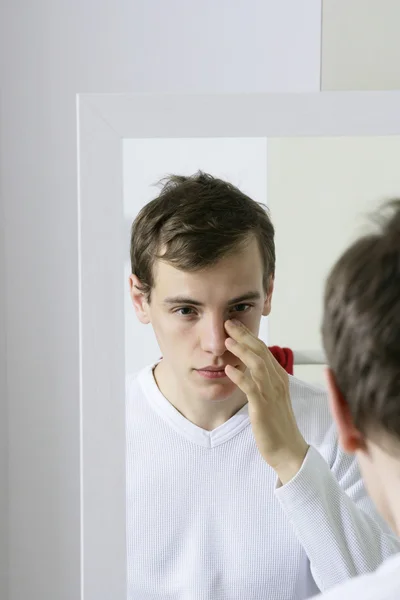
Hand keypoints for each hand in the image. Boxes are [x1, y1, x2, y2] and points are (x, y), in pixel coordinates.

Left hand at [224, 319, 308, 483]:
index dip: (248, 335)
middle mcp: (277, 381)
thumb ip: (261, 379)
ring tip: (228, 340)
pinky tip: (228, 369)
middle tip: (228, 323)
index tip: (235, 325)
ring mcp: (271, 393)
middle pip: (260, 351)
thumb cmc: (278, 424)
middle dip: (244, 335)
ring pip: (257, 364)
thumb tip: (246, 365)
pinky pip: (251, 387)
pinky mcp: (263, 407)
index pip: (263, 349)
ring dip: (241, 350)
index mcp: (279, 377)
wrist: (289, 450)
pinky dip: (239, 376)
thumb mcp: (271, 396)